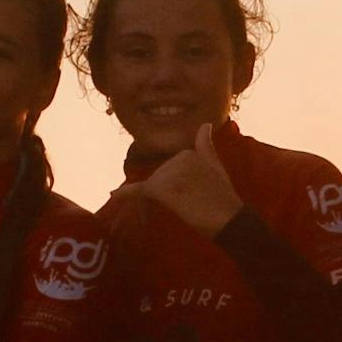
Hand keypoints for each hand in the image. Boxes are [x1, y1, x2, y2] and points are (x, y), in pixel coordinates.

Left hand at [129, 123, 245, 235]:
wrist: (228, 217)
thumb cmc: (224, 196)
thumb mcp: (216, 166)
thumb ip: (206, 146)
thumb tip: (205, 124)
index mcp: (188, 152)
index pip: (172, 170)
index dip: (180, 186)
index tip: (195, 196)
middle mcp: (177, 158)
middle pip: (161, 178)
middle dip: (171, 193)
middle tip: (193, 205)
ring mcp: (168, 173)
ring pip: (154, 187)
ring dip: (162, 200)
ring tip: (187, 208)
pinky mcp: (161, 189)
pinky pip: (138, 191)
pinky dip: (124, 194)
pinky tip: (113, 194)